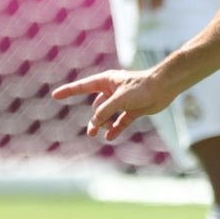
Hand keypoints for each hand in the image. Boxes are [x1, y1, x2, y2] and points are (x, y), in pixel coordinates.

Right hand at [50, 69, 171, 139]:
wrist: (164, 88)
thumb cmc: (141, 88)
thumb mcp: (119, 99)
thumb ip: (105, 111)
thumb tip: (95, 122)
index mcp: (106, 81)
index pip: (83, 86)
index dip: (69, 91)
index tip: (55, 95)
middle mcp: (112, 91)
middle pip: (97, 107)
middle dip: (95, 119)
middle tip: (91, 133)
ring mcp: (123, 101)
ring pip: (108, 115)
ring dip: (104, 125)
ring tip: (101, 135)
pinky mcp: (133, 109)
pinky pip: (121, 120)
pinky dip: (116, 128)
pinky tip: (111, 137)